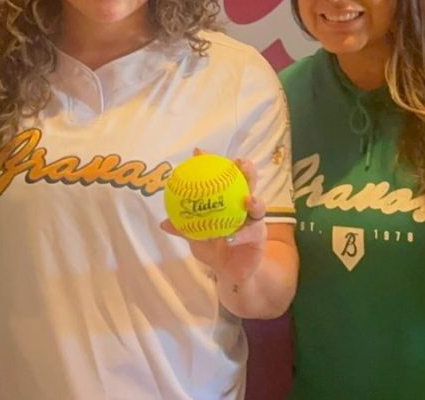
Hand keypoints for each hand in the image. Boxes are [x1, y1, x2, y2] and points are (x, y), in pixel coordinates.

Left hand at [160, 158, 267, 282]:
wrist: (230, 271)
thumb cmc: (213, 248)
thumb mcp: (195, 237)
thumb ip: (183, 229)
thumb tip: (164, 223)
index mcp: (228, 199)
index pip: (221, 175)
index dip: (213, 162)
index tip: (199, 152)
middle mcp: (243, 205)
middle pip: (248, 182)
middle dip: (246, 169)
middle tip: (238, 162)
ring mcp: (254, 220)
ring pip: (258, 205)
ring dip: (254, 200)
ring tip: (248, 198)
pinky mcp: (260, 237)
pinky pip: (251, 234)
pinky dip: (241, 235)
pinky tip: (231, 237)